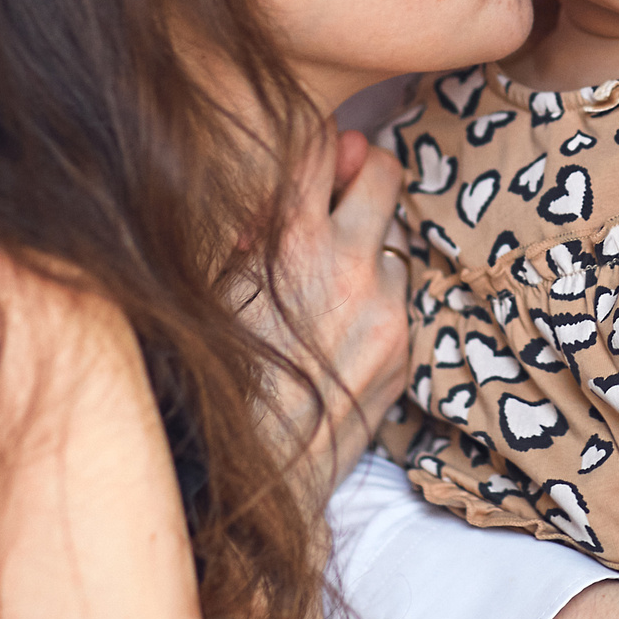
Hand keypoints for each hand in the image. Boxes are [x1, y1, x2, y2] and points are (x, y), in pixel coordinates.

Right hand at [247, 129, 408, 498]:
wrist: (247, 474)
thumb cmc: (213, 374)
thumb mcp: (216, 283)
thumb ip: (264, 218)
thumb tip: (322, 157)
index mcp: (290, 240)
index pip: (321, 144)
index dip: (316, 146)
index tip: (312, 158)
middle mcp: (349, 266)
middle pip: (383, 170)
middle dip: (362, 173)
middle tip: (339, 191)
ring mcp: (386, 309)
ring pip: (395, 239)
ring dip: (368, 246)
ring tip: (324, 288)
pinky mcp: (405, 348)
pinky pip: (400, 297)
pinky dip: (377, 301)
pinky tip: (338, 331)